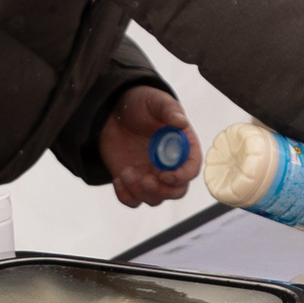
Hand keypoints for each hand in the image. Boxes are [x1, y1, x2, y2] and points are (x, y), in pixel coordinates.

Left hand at [97, 86, 198, 207]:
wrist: (112, 110)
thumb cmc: (140, 103)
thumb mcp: (155, 101)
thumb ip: (169, 110)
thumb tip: (181, 123)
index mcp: (183, 148)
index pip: (191, 170)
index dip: (181, 177)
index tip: (165, 175)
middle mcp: (170, 166)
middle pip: (176, 192)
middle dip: (162, 191)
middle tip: (145, 180)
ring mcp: (151, 176)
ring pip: (154, 199)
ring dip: (141, 192)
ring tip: (126, 172)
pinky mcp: (132, 182)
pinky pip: (133, 200)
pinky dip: (125, 196)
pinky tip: (117, 178)